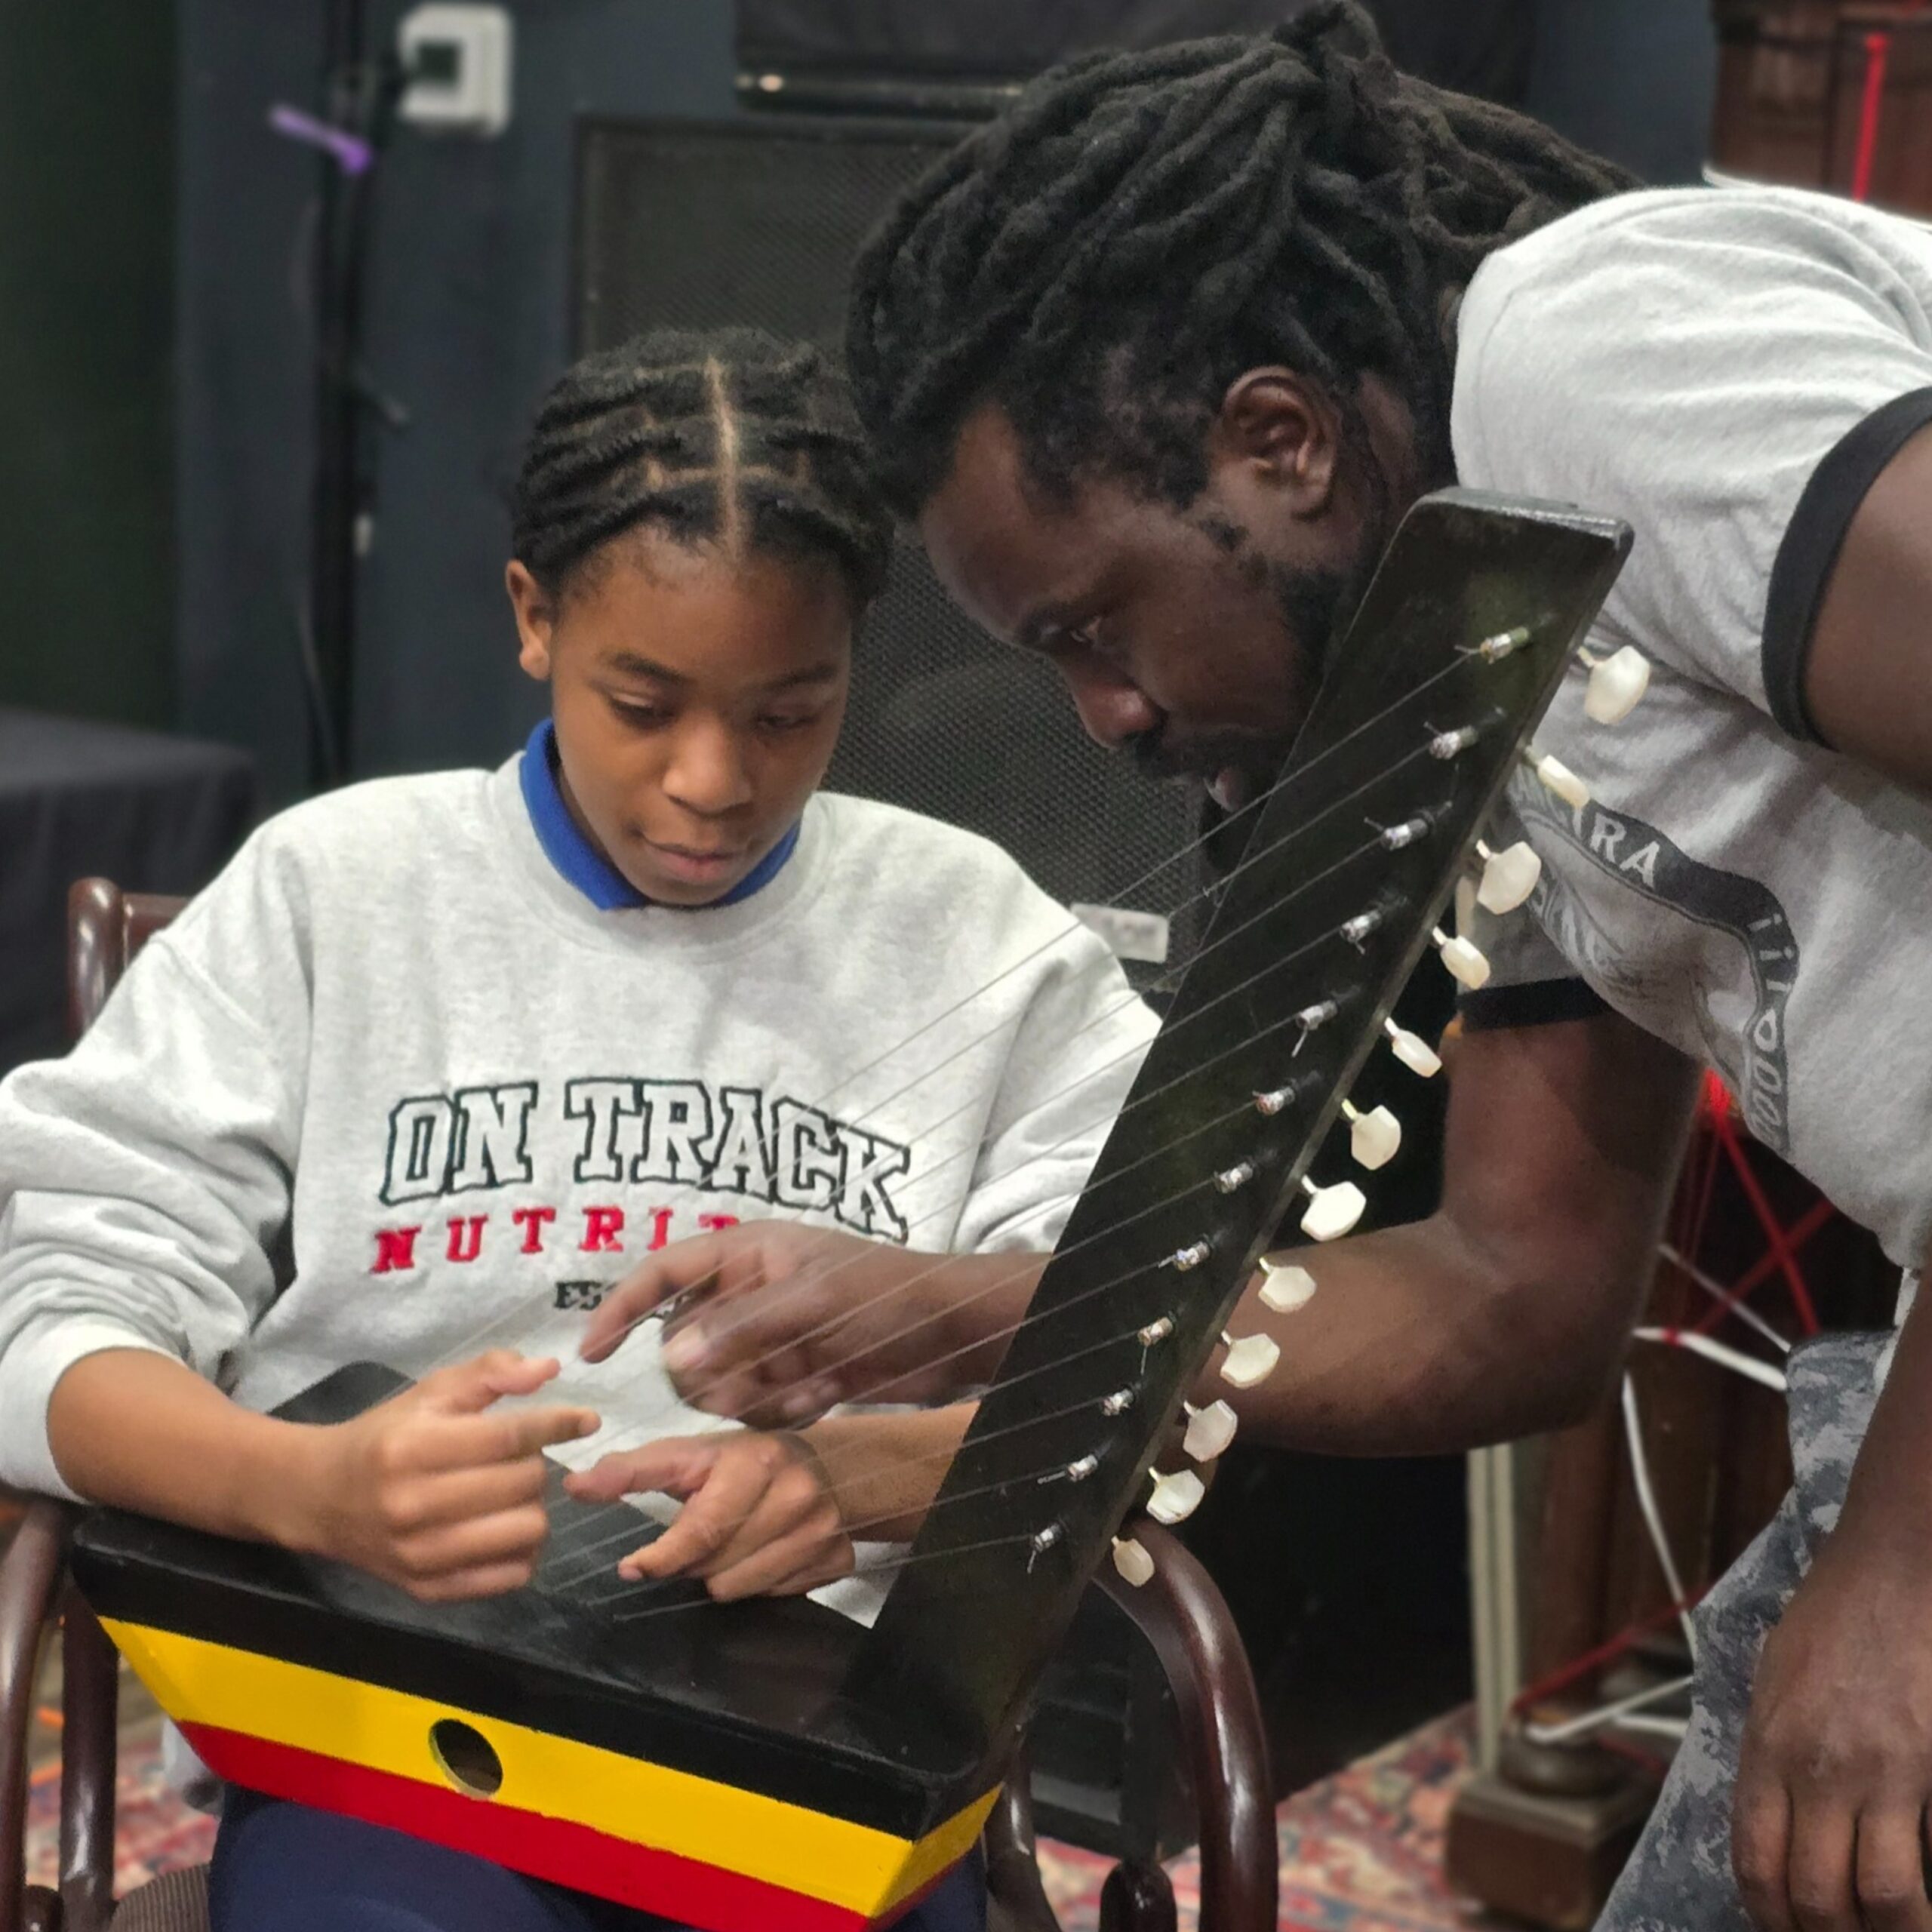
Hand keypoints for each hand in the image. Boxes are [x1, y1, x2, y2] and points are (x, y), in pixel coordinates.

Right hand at [289, 1350, 597, 1601]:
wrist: (319, 1497)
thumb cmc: (385, 1436)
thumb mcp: (430, 1392)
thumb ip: (490, 1373)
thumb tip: (548, 1369)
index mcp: (413, 1448)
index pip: (509, 1437)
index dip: (557, 1424)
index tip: (585, 1419)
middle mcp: (415, 1505)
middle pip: (524, 1483)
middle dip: (535, 1463)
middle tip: (519, 1457)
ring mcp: (421, 1556)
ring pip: (526, 1531)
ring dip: (533, 1507)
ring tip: (511, 1493)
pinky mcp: (429, 1591)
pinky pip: (511, 1576)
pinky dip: (522, 1550)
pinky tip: (504, 1527)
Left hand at [562, 1430, 851, 1599]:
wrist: (827, 1465)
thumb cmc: (742, 1461)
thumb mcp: (688, 1454)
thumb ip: (631, 1470)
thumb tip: (575, 1485)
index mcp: (756, 1461)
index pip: (703, 1528)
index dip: (662, 1556)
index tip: (633, 1566)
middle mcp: (797, 1493)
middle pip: (717, 1567)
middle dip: (694, 1562)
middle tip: (699, 1539)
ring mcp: (824, 1530)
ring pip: (742, 1589)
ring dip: (724, 1576)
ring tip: (731, 1546)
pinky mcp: (840, 1560)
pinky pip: (778, 1597)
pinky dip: (762, 1583)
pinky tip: (765, 1553)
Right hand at [578, 1220, 1035, 1425]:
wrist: (954, 1333)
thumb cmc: (886, 1296)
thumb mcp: (812, 1303)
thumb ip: (739, 1329)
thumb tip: (668, 1359)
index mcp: (746, 1253)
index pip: (662, 1272)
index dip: (620, 1309)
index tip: (590, 1354)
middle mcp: (750, 1293)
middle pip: (685, 1344)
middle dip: (714, 1372)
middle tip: (759, 1379)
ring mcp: (771, 1337)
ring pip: (718, 1383)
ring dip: (753, 1396)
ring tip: (806, 1383)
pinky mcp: (795, 1374)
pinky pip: (756, 1406)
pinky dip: (783, 1409)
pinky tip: (825, 1396)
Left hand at [1734, 1535, 1931, 1931]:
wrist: (1892, 1571)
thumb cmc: (1832, 1617)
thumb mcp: (1775, 1681)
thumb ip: (1773, 1750)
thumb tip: (1778, 1816)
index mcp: (1766, 1747)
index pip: (1754, 1860)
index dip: (1769, 1915)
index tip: (1784, 1931)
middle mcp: (1812, 1770)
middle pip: (1811, 1894)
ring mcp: (1875, 1774)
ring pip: (1876, 1897)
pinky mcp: (1925, 1772)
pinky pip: (1917, 1859)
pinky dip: (1921, 1902)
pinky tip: (1922, 1910)